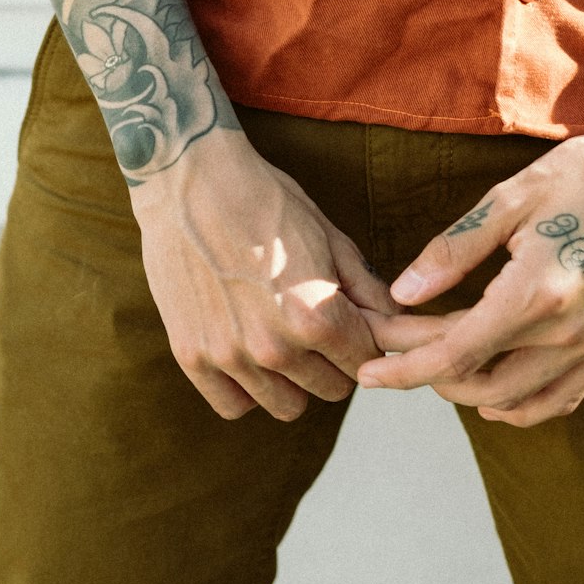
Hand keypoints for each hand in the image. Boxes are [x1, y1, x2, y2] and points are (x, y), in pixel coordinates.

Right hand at [130, 128, 401, 420]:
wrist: (189, 178)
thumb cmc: (263, 198)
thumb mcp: (327, 234)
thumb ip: (366, 288)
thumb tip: (395, 323)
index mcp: (316, 316)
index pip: (364, 361)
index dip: (362, 339)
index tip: (348, 321)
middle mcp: (274, 346)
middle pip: (330, 389)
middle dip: (331, 359)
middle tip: (313, 325)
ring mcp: (229, 355)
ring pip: (287, 404)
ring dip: (291, 379)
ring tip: (279, 337)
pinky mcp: (190, 355)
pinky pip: (233, 404)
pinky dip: (246, 388)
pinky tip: (246, 353)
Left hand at [357, 133, 583, 426]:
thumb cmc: (581, 178)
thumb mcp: (510, 199)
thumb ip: (454, 249)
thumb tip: (402, 292)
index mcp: (538, 292)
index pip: (456, 353)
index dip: (405, 368)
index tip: (368, 372)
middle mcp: (569, 332)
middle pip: (480, 382)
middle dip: (425, 370)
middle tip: (391, 342)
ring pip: (517, 400)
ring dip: (467, 389)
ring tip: (430, 359)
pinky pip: (557, 398)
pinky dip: (517, 403)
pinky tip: (489, 388)